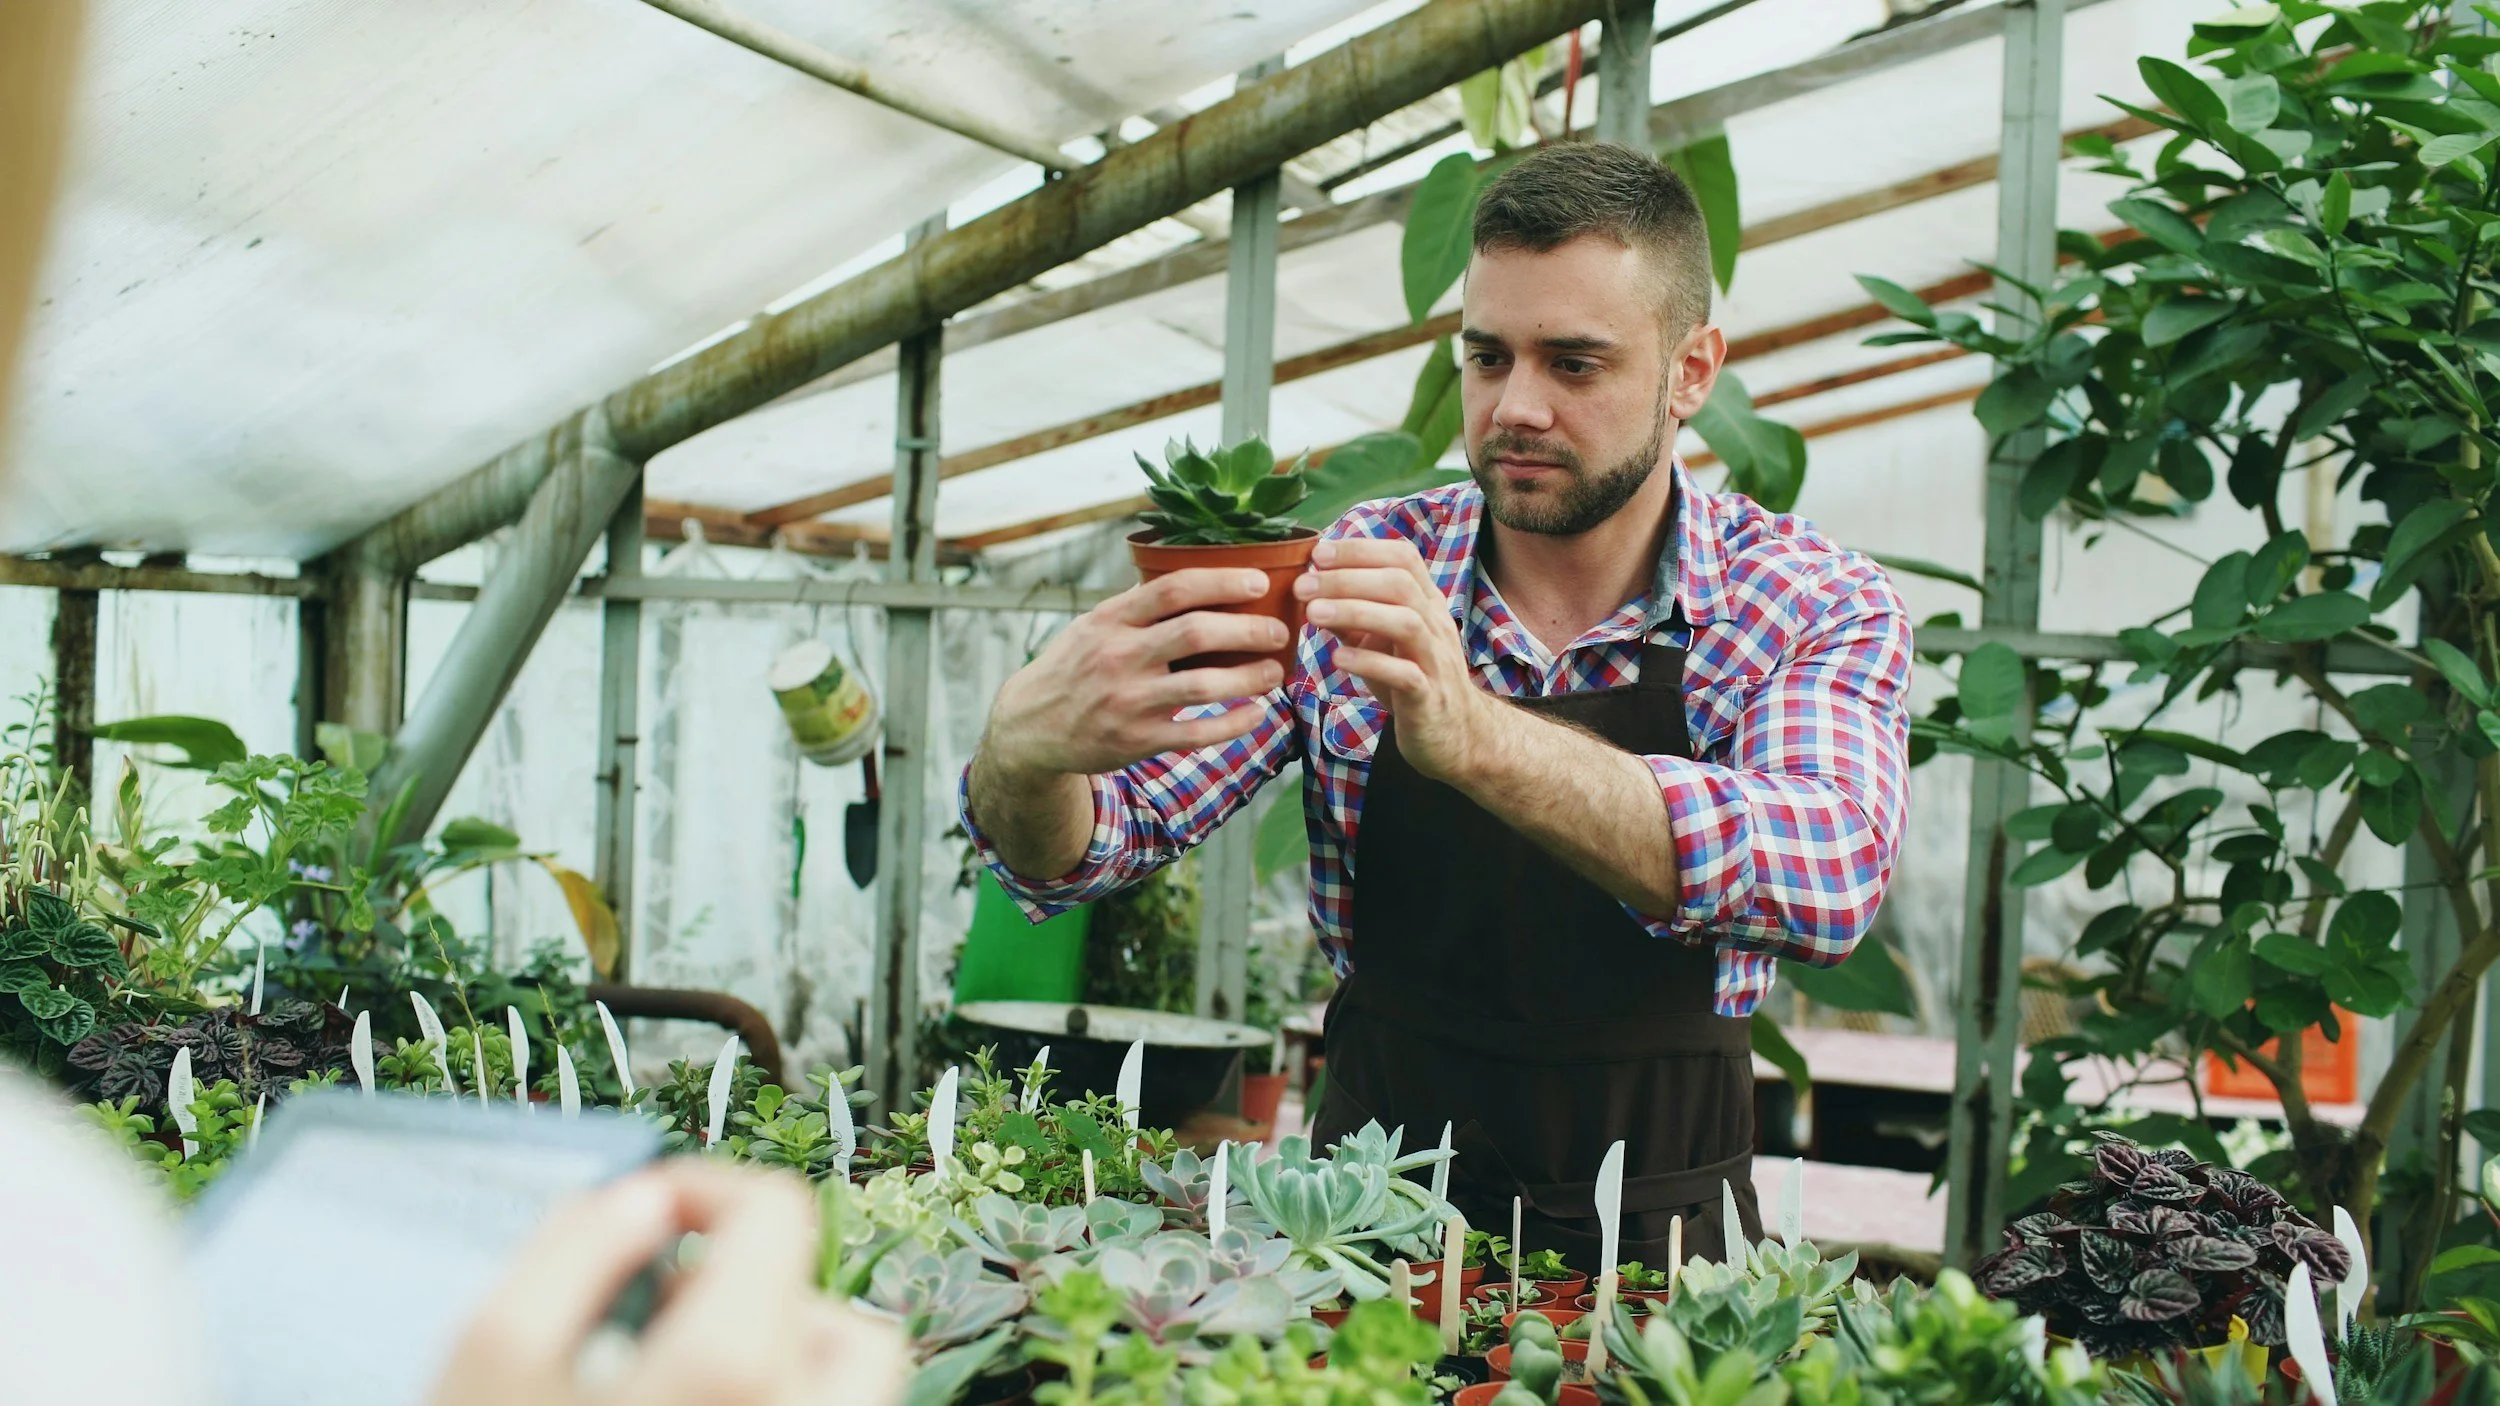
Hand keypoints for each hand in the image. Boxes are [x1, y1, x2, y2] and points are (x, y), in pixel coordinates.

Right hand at [430, 1161, 907, 1405]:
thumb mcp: (486, 1364)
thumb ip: (568, 1255)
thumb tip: (643, 1200)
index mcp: (728, 1375)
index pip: (781, 1220)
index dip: (712, 1192)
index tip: (650, 1213)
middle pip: (842, 1323)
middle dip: (758, 1305)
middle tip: (658, 1334)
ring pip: (853, 1397)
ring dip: (782, 1374)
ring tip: (683, 1398)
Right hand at [983, 568, 1290, 777]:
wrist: (1030, 727)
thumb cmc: (1073, 667)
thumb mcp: (1093, 626)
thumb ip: (1139, 606)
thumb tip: (1199, 578)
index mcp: (1110, 619)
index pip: (1173, 589)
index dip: (1222, 581)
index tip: (1259, 582)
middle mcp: (1118, 657)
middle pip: (1196, 634)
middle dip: (1248, 630)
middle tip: (1279, 631)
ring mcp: (1127, 701)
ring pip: (1203, 686)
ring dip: (1249, 678)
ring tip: (1274, 672)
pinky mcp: (1136, 740)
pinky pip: (1197, 733)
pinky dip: (1233, 724)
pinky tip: (1256, 714)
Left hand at [1295, 537, 1491, 782]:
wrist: (1456, 736)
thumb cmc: (1411, 682)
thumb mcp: (1380, 643)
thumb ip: (1352, 617)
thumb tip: (1312, 589)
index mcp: (1426, 604)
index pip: (1403, 557)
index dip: (1361, 550)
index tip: (1318, 553)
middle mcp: (1436, 625)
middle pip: (1400, 583)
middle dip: (1348, 578)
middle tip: (1303, 585)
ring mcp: (1436, 661)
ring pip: (1405, 622)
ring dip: (1355, 612)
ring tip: (1312, 613)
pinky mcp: (1429, 698)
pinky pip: (1405, 674)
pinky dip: (1369, 662)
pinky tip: (1338, 658)